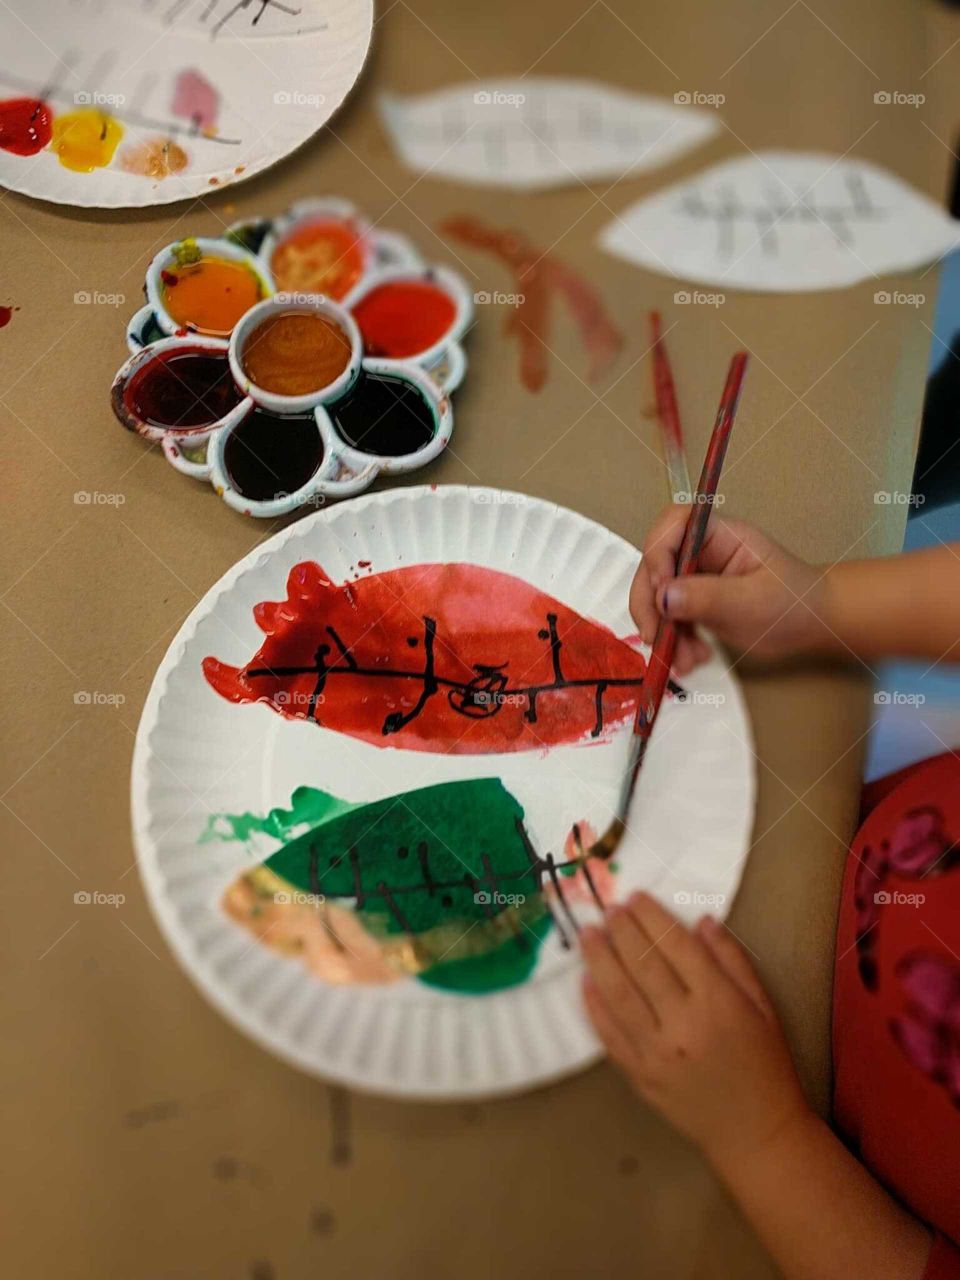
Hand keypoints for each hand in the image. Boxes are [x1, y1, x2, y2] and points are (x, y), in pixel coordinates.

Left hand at [581, 891, 810, 1167]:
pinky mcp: (640, 1076)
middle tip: (608, 907)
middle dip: (622, 930)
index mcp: (719, 1003)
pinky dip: (595, 1006)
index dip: (653, 918)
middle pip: (643, 965)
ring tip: (588, 934)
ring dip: (599, 960)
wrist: (755, 1133)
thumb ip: (732, 960)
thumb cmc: (766, 1065)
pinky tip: (586, 982)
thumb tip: (700, 921)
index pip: (677, 946)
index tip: (635, 897)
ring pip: (619, 995)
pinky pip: (610, 1035)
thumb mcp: (763, 1007)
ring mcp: (658, 1053)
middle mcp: (684, 1024)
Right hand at [630, 506, 829, 673]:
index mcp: (721, 535)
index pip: (675, 524)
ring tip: (685, 660)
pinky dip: (672, 641)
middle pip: (655, 563)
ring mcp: (696, 577)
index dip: (658, 552)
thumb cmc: (794, 604)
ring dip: (662, 630)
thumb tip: (663, 596)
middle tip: (656, 637)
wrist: (812, 626)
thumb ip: (708, 597)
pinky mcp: (693, 602)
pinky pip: (668, 618)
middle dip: (651, 603)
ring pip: (657, 596)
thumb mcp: (753, 603)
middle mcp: (703, 552)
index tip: (662, 590)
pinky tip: (691, 659)